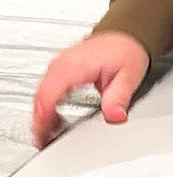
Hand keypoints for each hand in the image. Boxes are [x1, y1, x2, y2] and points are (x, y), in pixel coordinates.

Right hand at [32, 32, 149, 147]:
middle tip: (44, 140)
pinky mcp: (60, 67)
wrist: (128, 36)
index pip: (49, 94)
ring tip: (47, 133)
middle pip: (40, 96)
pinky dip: (45, 104)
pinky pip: (46, 88)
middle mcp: (63, 63)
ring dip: (41, 114)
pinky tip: (52, 117)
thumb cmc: (127, 52)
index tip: (44, 135)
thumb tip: (114, 117)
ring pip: (40, 92)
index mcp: (75, 66)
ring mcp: (59, 64)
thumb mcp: (128, 77)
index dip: (44, 118)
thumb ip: (119, 98)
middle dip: (40, 121)